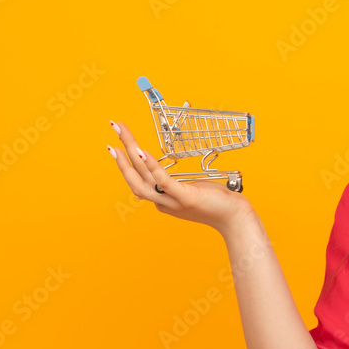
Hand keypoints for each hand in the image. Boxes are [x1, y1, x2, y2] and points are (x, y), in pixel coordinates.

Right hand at [108, 120, 255, 233]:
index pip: (138, 180)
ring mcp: (173, 202)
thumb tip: (167, 171)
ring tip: (121, 139)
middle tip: (113, 130)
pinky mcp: (186, 198)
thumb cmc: (216, 202)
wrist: (234, 218)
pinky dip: (152, 167)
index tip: (117, 144)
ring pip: (144, 179)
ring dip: (130, 158)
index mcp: (163, 200)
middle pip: (135, 178)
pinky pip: (164, 182)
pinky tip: (142, 154)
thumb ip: (177, 184)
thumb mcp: (191, 191)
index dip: (125, 163)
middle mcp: (163, 203)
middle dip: (121, 154)